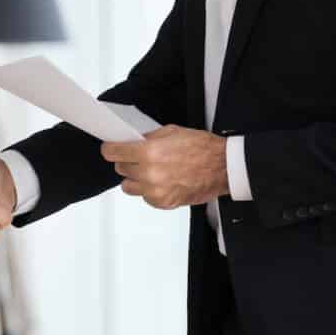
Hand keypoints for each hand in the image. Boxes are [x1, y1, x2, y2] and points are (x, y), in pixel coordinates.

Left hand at [100, 124, 228, 209]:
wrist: (225, 167)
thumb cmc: (203, 148)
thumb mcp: (172, 132)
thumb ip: (148, 138)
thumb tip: (132, 141)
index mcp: (149, 152)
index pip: (112, 153)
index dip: (110, 149)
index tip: (110, 149)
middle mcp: (149, 173)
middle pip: (120, 169)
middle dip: (127, 162)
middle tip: (139, 158)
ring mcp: (155, 191)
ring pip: (128, 187)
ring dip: (135, 179)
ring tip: (151, 171)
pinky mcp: (163, 203)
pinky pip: (145, 197)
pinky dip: (150, 191)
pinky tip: (163, 181)